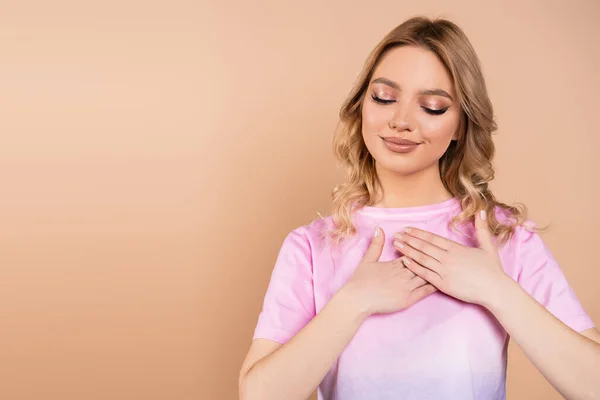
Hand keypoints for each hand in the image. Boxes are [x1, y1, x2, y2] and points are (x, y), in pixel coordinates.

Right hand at [343, 227, 437, 315]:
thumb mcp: (368, 259)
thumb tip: (379, 228)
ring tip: (448, 267)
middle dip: (432, 259)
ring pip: (425, 276)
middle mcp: (403, 273)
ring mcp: (406, 287)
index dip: (420, 250)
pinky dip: (434, 286)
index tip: (431, 246)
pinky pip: (424, 292)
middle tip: (446, 254)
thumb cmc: (361, 280)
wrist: (357, 298)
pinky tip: (443, 283)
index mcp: (395, 263)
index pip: (412, 254)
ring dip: (436, 271)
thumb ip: (376, 244)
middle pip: (422, 263)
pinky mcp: (408, 299)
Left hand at [392, 210, 510, 306]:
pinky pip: (425, 274)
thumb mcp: (488, 246)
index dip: (418, 233)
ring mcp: (445, 271)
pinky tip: (404, 261)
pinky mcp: (443, 284)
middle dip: (409, 240)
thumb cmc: (493, 270)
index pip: (433, 238)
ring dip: (408, 251)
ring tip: (397, 245)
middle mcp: (448, 258)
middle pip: (424, 246)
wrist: (496, 290)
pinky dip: (414, 266)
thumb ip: (482, 229)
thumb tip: (481, 211)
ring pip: (422, 258)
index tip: (407, 229)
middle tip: (397, 234)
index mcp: (456, 248)